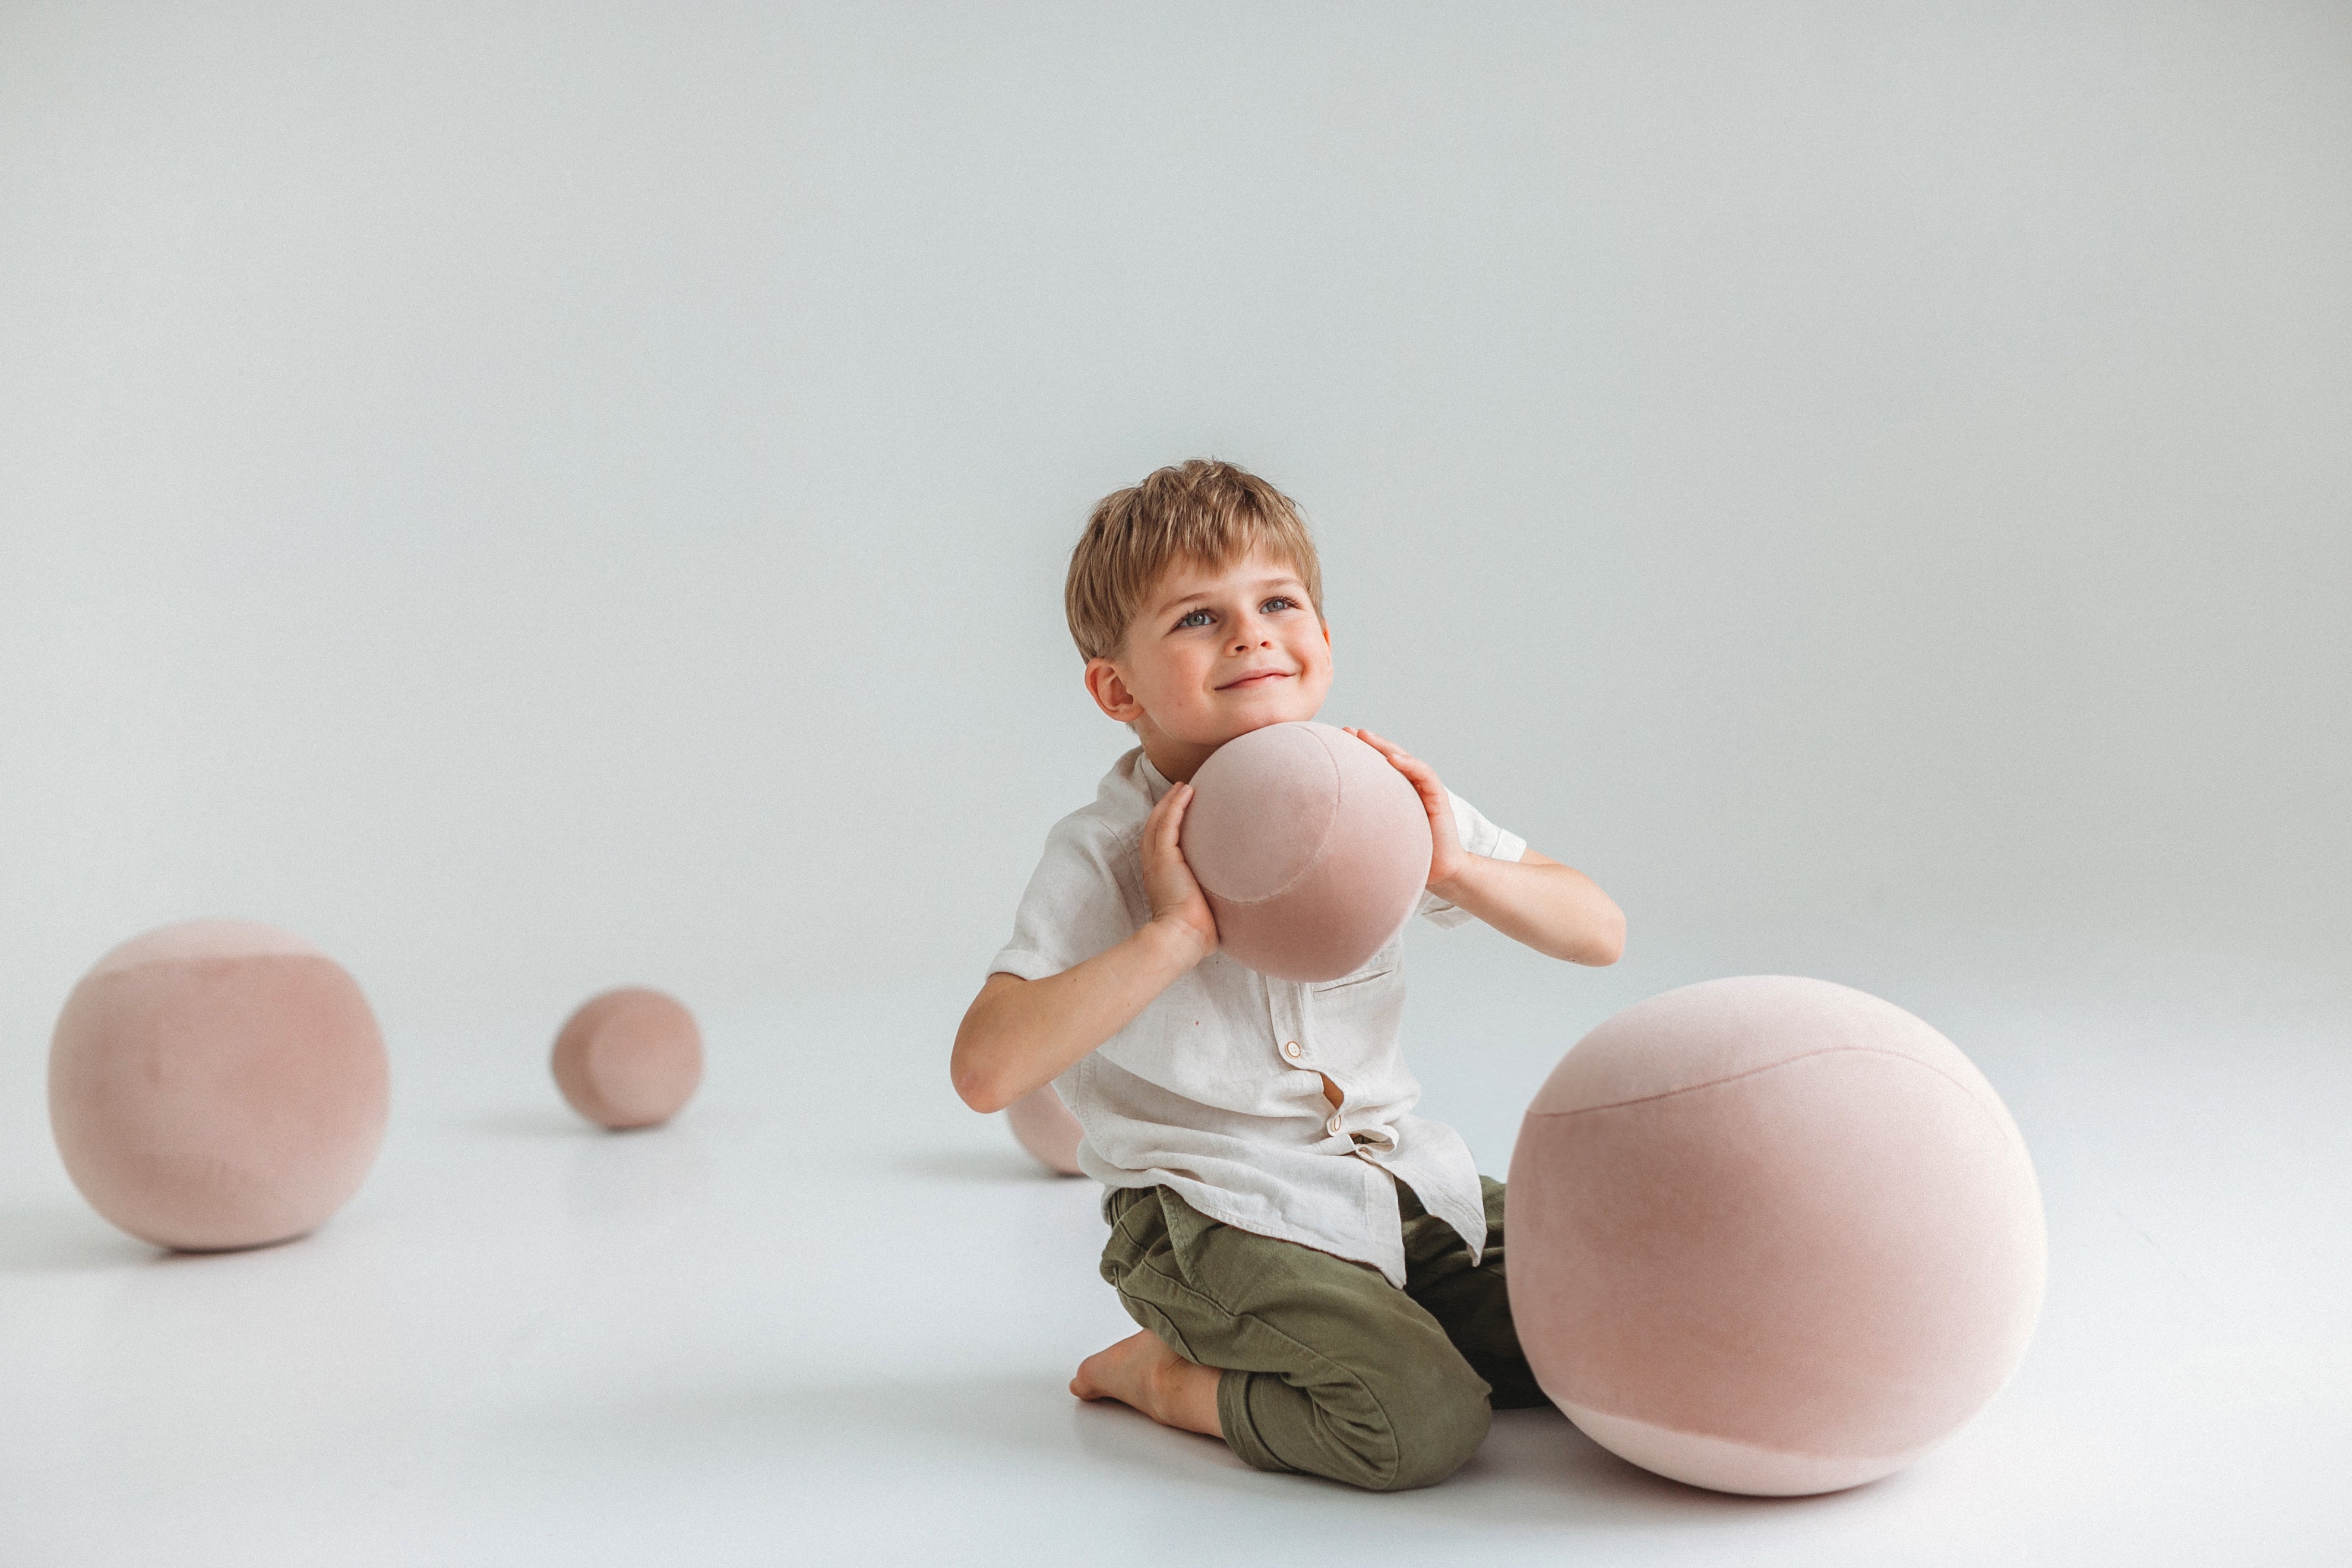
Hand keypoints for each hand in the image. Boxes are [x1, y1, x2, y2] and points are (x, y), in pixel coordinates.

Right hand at [1140, 780, 1217, 963]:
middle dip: (1166, 808)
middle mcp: (1156, 867)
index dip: (1168, 826)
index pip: (1161, 845)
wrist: (1182, 939)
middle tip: (1180, 791)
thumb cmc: (1196, 933)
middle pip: (1156, 828)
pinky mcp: (1164, 858)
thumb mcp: (1205, 911)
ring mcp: (1158, 861)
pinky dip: (1175, 806)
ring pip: (1159, 822)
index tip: (1181, 813)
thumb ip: (1215, 900)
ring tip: (1184, 786)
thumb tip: (1241, 905)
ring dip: (1170, 801)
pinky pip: (1167, 824)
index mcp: (1162, 879)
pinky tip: (1186, 791)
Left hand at [1343, 728, 1468, 893]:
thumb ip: (1359, 826)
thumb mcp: (1376, 836)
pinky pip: (1425, 775)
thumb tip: (1322, 826)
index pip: (1375, 768)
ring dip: (1384, 746)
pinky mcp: (1438, 799)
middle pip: (1387, 758)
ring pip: (1404, 760)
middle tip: (1345, 731)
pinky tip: (1393, 758)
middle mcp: (1409, 788)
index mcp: (1394, 794)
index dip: (1357, 754)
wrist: (1439, 872)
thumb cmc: (1406, 857)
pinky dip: (1410, 764)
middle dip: (1367, 743)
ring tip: (1364, 735)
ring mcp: (1425, 791)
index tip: (1334, 743)